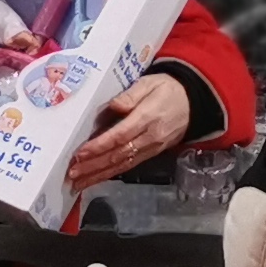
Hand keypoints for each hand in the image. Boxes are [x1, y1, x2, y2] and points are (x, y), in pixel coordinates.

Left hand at [68, 71, 194, 191]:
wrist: (193, 102)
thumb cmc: (167, 89)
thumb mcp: (149, 83)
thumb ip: (130, 95)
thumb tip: (113, 106)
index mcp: (147, 117)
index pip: (120, 135)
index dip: (99, 146)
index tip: (80, 153)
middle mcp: (149, 137)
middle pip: (118, 155)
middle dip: (94, 166)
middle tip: (72, 174)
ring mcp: (151, 148)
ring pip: (122, 165)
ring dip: (99, 175)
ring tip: (78, 183)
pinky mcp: (151, 154)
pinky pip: (128, 166)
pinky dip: (110, 174)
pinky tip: (95, 179)